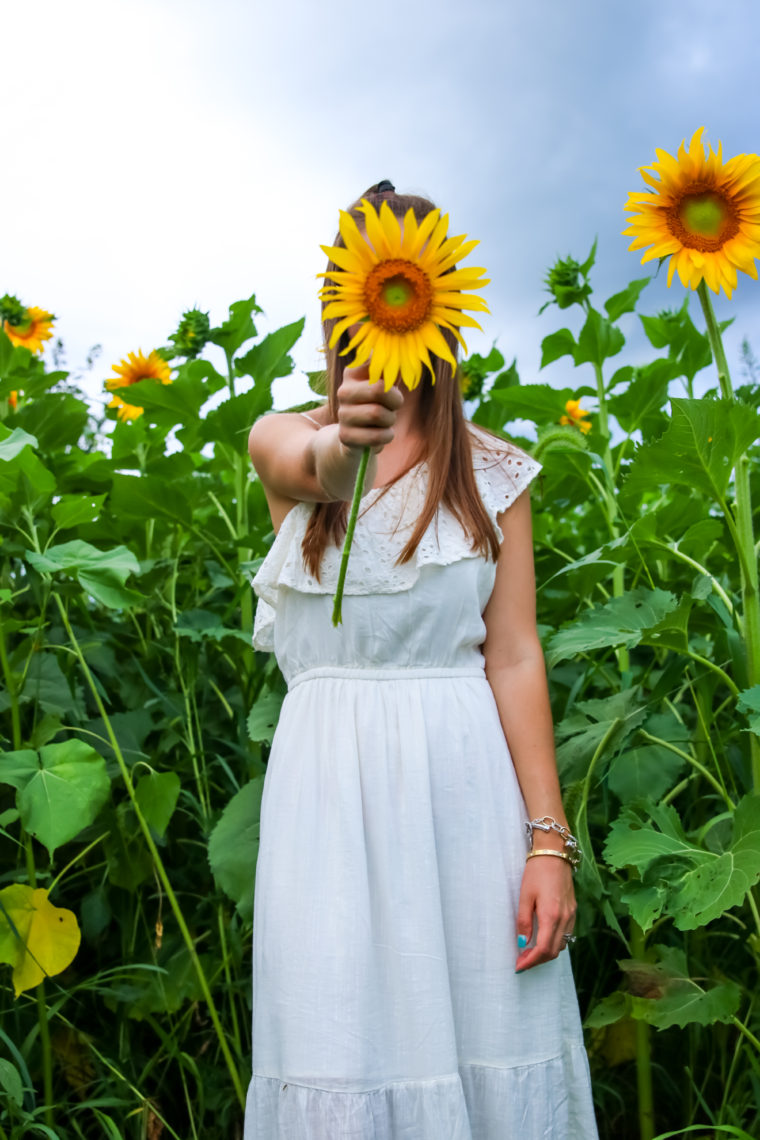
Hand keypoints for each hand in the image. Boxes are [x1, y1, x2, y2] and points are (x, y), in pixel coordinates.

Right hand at [337, 362, 403, 453]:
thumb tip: (401, 360)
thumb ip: (393, 371)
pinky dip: (386, 436)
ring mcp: (342, 414)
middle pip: (379, 389)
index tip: (392, 385)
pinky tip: (382, 434)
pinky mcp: (345, 435)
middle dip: (395, 400)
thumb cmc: (377, 403)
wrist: (357, 434)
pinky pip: (376, 436)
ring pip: (377, 414)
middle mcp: (343, 391)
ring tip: (385, 420)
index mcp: (353, 373)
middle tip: (394, 406)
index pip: (376, 364)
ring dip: (390, 420)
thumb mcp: (386, 383)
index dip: (393, 377)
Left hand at [515, 855, 576, 971]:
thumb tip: (522, 943)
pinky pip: (566, 935)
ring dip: (546, 953)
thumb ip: (524, 921)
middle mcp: (565, 919)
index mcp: (551, 916)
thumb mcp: (525, 896)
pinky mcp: (573, 911)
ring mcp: (571, 915)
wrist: (555, 854)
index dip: (530, 961)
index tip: (518, 966)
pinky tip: (543, 939)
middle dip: (537, 960)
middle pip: (553, 951)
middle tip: (521, 961)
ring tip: (530, 952)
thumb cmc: (537, 872)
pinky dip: (555, 943)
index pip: (543, 949)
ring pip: (562, 945)